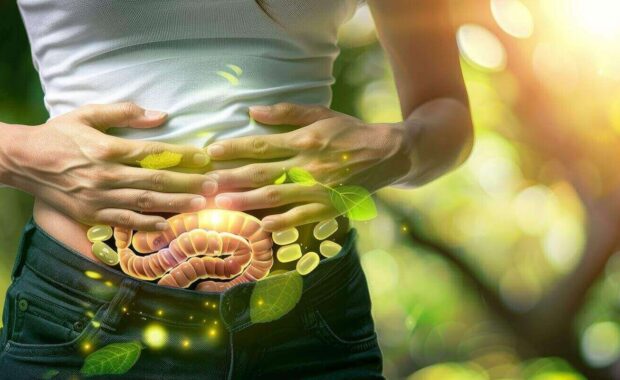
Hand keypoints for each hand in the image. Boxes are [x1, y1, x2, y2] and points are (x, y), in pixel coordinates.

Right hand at [3, 102, 216, 230]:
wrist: (22, 160)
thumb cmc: (57, 134)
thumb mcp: (88, 114)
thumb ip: (124, 112)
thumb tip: (160, 115)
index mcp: (108, 148)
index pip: (154, 153)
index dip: (182, 155)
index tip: (204, 157)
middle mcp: (106, 175)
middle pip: (156, 180)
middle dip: (188, 183)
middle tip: (213, 185)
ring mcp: (99, 198)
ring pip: (145, 203)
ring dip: (176, 205)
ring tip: (201, 205)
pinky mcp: (91, 214)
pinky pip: (125, 221)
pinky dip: (147, 224)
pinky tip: (168, 225)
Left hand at [204, 102, 412, 230]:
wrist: (388, 154)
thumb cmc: (350, 132)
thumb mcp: (322, 114)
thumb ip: (287, 113)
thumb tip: (253, 111)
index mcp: (306, 139)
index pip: (262, 144)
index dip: (234, 148)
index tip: (210, 152)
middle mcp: (309, 164)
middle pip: (262, 172)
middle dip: (231, 177)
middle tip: (206, 183)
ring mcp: (319, 188)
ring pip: (277, 196)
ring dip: (247, 201)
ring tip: (222, 204)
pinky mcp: (329, 207)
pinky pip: (302, 216)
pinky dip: (282, 222)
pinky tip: (262, 226)